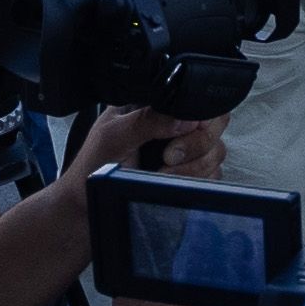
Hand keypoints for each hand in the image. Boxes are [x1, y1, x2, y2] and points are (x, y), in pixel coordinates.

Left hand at [69, 106, 224, 180]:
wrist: (88, 206)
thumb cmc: (92, 168)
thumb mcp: (113, 135)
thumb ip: (147, 121)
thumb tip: (184, 119)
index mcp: (155, 107)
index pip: (196, 99)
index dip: (198, 117)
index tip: (178, 135)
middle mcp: (173, 126)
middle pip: (215, 125)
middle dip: (196, 145)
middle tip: (166, 156)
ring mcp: (185, 151)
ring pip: (216, 152)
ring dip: (192, 166)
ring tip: (162, 172)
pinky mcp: (189, 175)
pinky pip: (213, 175)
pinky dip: (195, 181)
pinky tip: (169, 181)